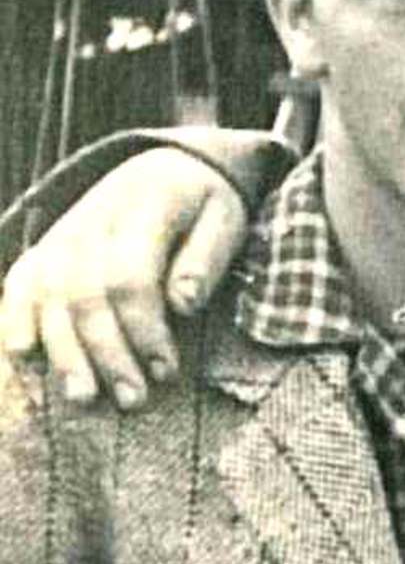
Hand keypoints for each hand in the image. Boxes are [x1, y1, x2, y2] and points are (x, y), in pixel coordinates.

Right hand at [0, 148, 247, 409]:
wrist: (168, 163)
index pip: (130, 278)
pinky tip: (24, 358)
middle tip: (132, 400)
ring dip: (63, 351)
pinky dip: (15, 320)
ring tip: (84, 398)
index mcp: (143, 207)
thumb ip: (205, 261)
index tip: (166, 372)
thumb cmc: (205, 203)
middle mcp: (92, 221)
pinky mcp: (45, 248)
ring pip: (49, 297)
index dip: (144, 329)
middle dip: (107, 354)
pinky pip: (20, 284)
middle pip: (85, 296)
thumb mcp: (225, 220)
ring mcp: (62, 234)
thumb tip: (184, 305)